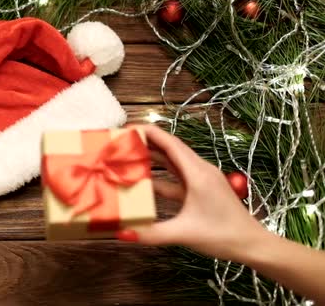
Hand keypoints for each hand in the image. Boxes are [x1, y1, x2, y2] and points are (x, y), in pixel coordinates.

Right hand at [117, 125, 268, 262]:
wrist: (251, 244)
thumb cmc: (223, 235)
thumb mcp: (184, 233)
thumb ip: (153, 233)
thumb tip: (123, 232)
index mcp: (197, 173)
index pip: (170, 143)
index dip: (149, 132)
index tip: (128, 128)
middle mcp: (200, 171)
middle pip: (170, 149)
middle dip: (146, 143)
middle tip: (122, 142)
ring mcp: (201, 180)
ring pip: (173, 163)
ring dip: (153, 158)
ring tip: (129, 157)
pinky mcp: (201, 191)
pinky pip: (177, 178)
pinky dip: (161, 177)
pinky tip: (145, 182)